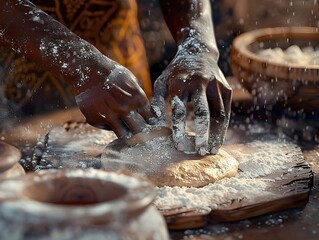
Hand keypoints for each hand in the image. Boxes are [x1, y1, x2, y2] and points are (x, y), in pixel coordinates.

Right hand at [73, 59, 154, 138]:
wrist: (86, 68)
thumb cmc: (111, 73)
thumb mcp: (131, 80)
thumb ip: (138, 96)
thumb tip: (146, 111)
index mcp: (137, 98)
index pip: (150, 118)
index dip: (149, 121)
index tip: (146, 121)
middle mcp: (125, 109)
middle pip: (138, 130)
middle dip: (138, 129)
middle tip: (134, 126)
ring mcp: (109, 115)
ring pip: (123, 134)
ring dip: (124, 131)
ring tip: (122, 125)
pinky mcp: (95, 119)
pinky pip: (107, 128)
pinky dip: (107, 124)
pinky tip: (104, 113)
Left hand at [152, 34, 231, 154]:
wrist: (199, 52)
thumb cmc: (176, 71)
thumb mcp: (162, 80)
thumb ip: (157, 99)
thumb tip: (154, 120)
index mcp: (181, 82)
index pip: (180, 110)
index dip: (180, 129)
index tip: (179, 146)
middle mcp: (200, 82)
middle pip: (202, 112)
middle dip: (202, 134)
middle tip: (199, 152)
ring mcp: (215, 85)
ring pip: (218, 114)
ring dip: (216, 134)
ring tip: (211, 151)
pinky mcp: (226, 88)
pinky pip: (226, 111)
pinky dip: (223, 128)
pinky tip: (218, 141)